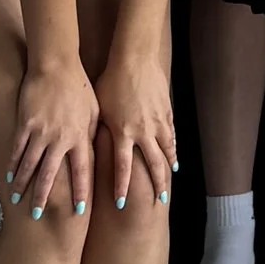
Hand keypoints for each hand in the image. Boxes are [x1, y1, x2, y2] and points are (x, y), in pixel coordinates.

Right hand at [6, 54, 97, 220]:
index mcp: (80, 136)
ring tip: (16, 200)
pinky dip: (13, 164)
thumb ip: (91, 134)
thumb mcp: (93, 111)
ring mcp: (41, 131)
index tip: (78, 212)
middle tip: (37, 216)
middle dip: (44, 197)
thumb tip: (93, 154)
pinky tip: (8, 176)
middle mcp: (61, 138)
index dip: (80, 192)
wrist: (56, 64)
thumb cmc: (79, 86)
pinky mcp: (25, 123)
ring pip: (30, 165)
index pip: (82, 171)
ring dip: (23, 185)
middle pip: (51, 175)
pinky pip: (18, 149)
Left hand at [91, 48, 177, 210]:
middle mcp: (143, 131)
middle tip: (158, 202)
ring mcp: (157, 121)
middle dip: (156, 185)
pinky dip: (173, 146)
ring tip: (170, 180)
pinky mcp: (166, 111)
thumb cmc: (111, 80)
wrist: (135, 58)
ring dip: (168, 167)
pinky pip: (171, 134)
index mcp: (123, 132)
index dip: (122, 187)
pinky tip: (174, 154)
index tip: (120, 204)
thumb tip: (90, 144)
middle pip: (152, 164)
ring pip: (167, 150)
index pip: (123, 167)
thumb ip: (100, 127)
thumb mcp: (100, 107)